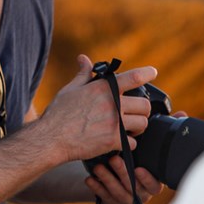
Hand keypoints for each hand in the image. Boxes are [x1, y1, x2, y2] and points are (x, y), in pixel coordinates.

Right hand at [41, 55, 155, 161]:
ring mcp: (114, 123)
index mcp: (103, 88)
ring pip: (142, 124)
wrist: (50, 138)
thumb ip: (83, 74)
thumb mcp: (70, 90)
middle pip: (144, 105)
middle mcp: (112, 104)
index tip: (153, 72)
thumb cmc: (58, 114)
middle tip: (134, 113)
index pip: (134, 77)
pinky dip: (128, 143)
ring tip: (128, 128)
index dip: (147, 73)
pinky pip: (134, 142)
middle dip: (141, 110)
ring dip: (137, 127)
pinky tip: (118, 141)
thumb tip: (83, 59)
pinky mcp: (113, 141)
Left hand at [84, 155, 162, 203]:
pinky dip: (96, 188)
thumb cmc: (130, 164)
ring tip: (98, 168)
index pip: (154, 186)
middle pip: (133, 188)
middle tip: (113, 160)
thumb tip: (135, 136)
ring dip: (107, 179)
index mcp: (151, 186)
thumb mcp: (137, 160)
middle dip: (122, 173)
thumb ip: (138, 154)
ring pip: (118, 193)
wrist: (116, 178)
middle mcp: (141, 196)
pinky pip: (104, 198)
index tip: (138, 169)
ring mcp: (127, 201)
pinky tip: (90, 179)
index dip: (147, 179)